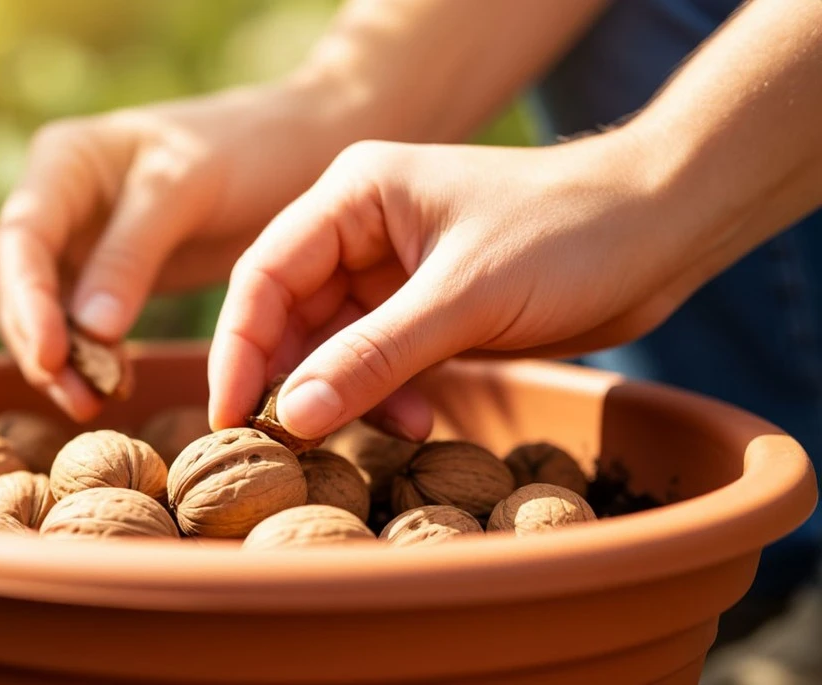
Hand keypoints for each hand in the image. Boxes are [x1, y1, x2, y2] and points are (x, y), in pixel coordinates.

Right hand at [0, 79, 356, 420]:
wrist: (287, 149)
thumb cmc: (240, 150)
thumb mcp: (186, 191)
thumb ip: (132, 254)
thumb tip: (88, 330)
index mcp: (64, 160)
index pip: (21, 237)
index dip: (27, 300)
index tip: (51, 356)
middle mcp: (55, 199)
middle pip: (12, 281)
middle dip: (36, 340)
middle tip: (79, 395)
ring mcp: (76, 239)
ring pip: (38, 310)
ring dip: (59, 359)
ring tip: (93, 403)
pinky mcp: (103, 276)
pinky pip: (78, 324)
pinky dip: (90, 357)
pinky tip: (116, 385)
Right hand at [209, 132, 720, 439]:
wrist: (662, 229)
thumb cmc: (567, 233)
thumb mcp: (464, 297)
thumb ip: (374, 356)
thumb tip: (292, 415)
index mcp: (353, 194)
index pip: (264, 273)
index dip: (240, 347)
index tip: (232, 415)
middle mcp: (360, 228)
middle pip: (290, 314)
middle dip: (294, 378)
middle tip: (290, 443)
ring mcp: (392, 270)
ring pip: (333, 345)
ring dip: (349, 393)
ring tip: (388, 426)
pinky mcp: (425, 308)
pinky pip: (378, 361)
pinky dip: (388, 394)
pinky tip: (420, 417)